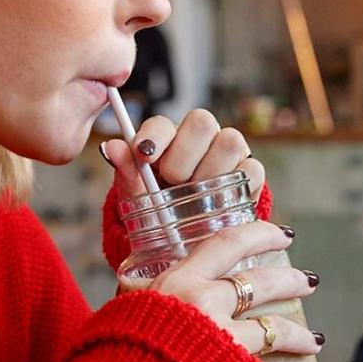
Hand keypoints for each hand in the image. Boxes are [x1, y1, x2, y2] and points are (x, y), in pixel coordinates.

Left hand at [101, 109, 263, 201]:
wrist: (189, 240)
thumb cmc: (161, 210)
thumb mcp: (138, 196)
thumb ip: (127, 172)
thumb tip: (110, 147)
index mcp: (168, 139)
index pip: (163, 124)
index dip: (155, 136)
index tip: (144, 154)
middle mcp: (200, 138)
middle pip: (202, 121)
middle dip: (184, 154)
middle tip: (173, 181)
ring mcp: (228, 153)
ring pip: (230, 140)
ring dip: (210, 171)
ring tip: (197, 196)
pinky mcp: (250, 173)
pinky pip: (252, 168)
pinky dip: (237, 185)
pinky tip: (221, 203)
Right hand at [137, 219, 320, 361]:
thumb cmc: (111, 359)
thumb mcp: (123, 313)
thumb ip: (138, 298)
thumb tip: (135, 288)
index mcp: (179, 282)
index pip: (229, 242)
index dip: (261, 234)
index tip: (283, 234)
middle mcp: (207, 305)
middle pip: (263, 283)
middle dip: (291, 280)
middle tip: (307, 283)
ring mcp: (227, 343)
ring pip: (276, 328)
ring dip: (299, 334)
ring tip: (313, 339)